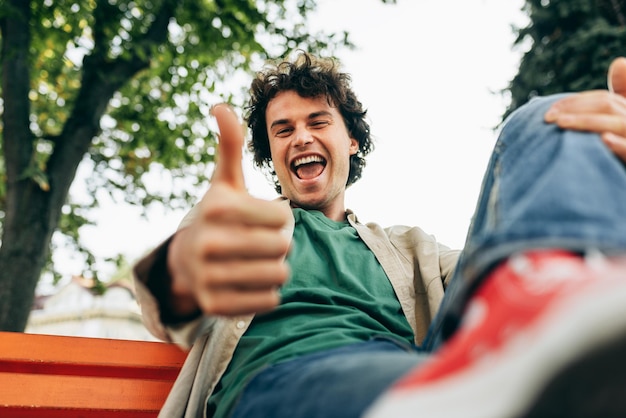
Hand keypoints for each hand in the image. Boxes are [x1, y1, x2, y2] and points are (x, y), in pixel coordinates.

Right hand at [166, 104, 290, 316]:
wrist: (185, 261)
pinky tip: (251, 282)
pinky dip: (268, 293)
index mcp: (216, 208)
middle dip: (280, 243)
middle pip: (282, 246)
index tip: (265, 218)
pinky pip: (268, 302)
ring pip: (278, 275)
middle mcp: (207, 243)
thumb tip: (219, 105)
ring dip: (277, 268)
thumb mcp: (224, 181)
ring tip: (259, 261)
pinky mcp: (215, 306)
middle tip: (261, 242)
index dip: (282, 217)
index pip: (283, 217)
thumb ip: (229, 145)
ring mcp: (208, 277)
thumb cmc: (217, 216)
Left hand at [545, 57, 625, 161]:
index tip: (550, 111)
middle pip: (610, 106)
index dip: (577, 102)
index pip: (605, 100)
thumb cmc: (620, 158)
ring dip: (589, 122)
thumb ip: (613, 102)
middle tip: (548, 117)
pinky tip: (604, 140)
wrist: (622, 205)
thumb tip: (618, 62)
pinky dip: (620, 145)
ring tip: (562, 123)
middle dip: (577, 108)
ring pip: (619, 123)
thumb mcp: (614, 125)